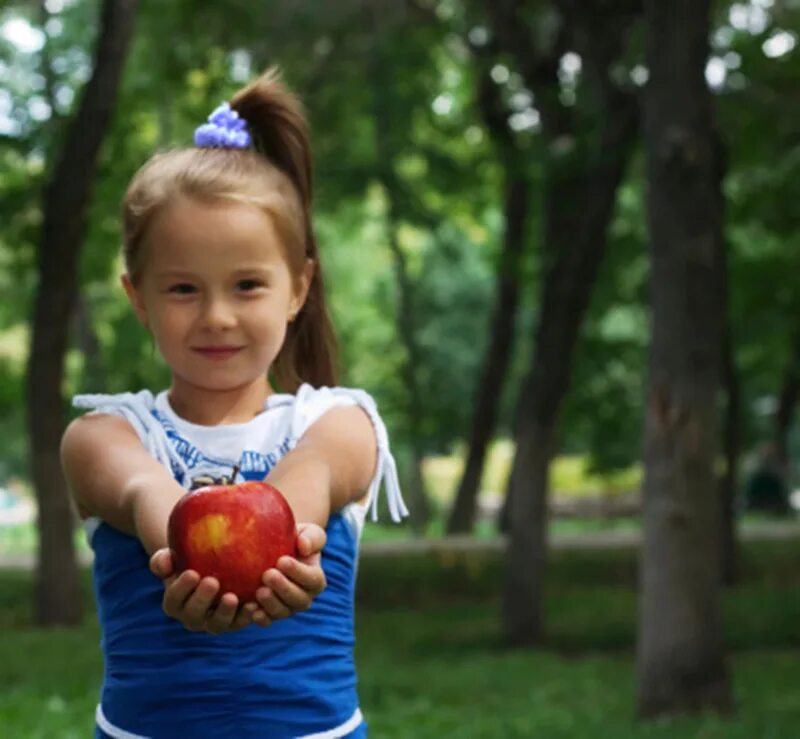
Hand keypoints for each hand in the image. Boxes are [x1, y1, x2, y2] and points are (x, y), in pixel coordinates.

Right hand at [149, 549, 265, 634]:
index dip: (181, 589)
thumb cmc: (190, 557)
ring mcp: (213, 622)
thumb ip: (163, 559)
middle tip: (212, 582)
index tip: (192, 573)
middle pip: (194, 615)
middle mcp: (192, 618)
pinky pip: (240, 622)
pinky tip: (254, 603)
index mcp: (175, 604)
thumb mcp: (173, 555)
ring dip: (225, 612)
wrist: (213, 565)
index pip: (173, 601)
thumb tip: (165, 562)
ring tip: (232, 597)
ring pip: (217, 624)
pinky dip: (246, 616)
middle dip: (202, 600)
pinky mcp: (234, 622)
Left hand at [254, 522, 326, 622]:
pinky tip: (251, 608)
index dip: (299, 572)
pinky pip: (268, 621)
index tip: (282, 560)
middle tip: (268, 575)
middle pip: (300, 600)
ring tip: (259, 591)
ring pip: (284, 612)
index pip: (313, 579)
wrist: (275, 547)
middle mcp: (305, 597)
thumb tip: (304, 547)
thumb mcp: (307, 531)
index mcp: (315, 578)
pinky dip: (261, 617)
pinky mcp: (270, 614)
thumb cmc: (294, 538)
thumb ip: (312, 537)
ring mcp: (288, 608)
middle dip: (284, 589)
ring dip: (272, 604)